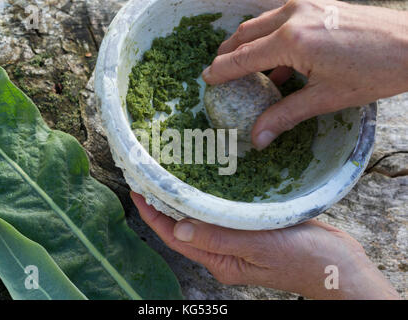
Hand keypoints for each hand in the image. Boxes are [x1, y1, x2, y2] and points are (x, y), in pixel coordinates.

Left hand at [131, 192, 399, 298]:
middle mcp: (223, 251)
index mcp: (220, 260)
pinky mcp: (252, 229)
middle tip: (150, 177)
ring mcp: (237, 240)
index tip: (137, 191)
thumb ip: (219, 238)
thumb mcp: (259, 247)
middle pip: (184, 228)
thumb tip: (178, 228)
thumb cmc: (303, 259)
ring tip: (171, 175)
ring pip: (202, 218)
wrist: (338, 264)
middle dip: (165, 205)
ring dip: (185, 199)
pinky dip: (210, 198)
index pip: (176, 237)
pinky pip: (222, 213)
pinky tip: (208, 181)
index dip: (154, 216)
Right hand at [202, 0, 407, 149]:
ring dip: (248, 44)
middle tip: (219, 71)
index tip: (206, 78)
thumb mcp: (325, 98)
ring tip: (243, 67)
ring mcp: (307, 5)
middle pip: (246, 34)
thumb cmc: (375, 70)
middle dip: (228, 53)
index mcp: (292, 39)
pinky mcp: (319, 4)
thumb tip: (258, 138)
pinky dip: (271, 39)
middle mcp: (294, 15)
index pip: (243, 57)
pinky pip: (282, 20)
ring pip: (262, 24)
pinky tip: (278, 63)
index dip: (222, 70)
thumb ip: (285, 116)